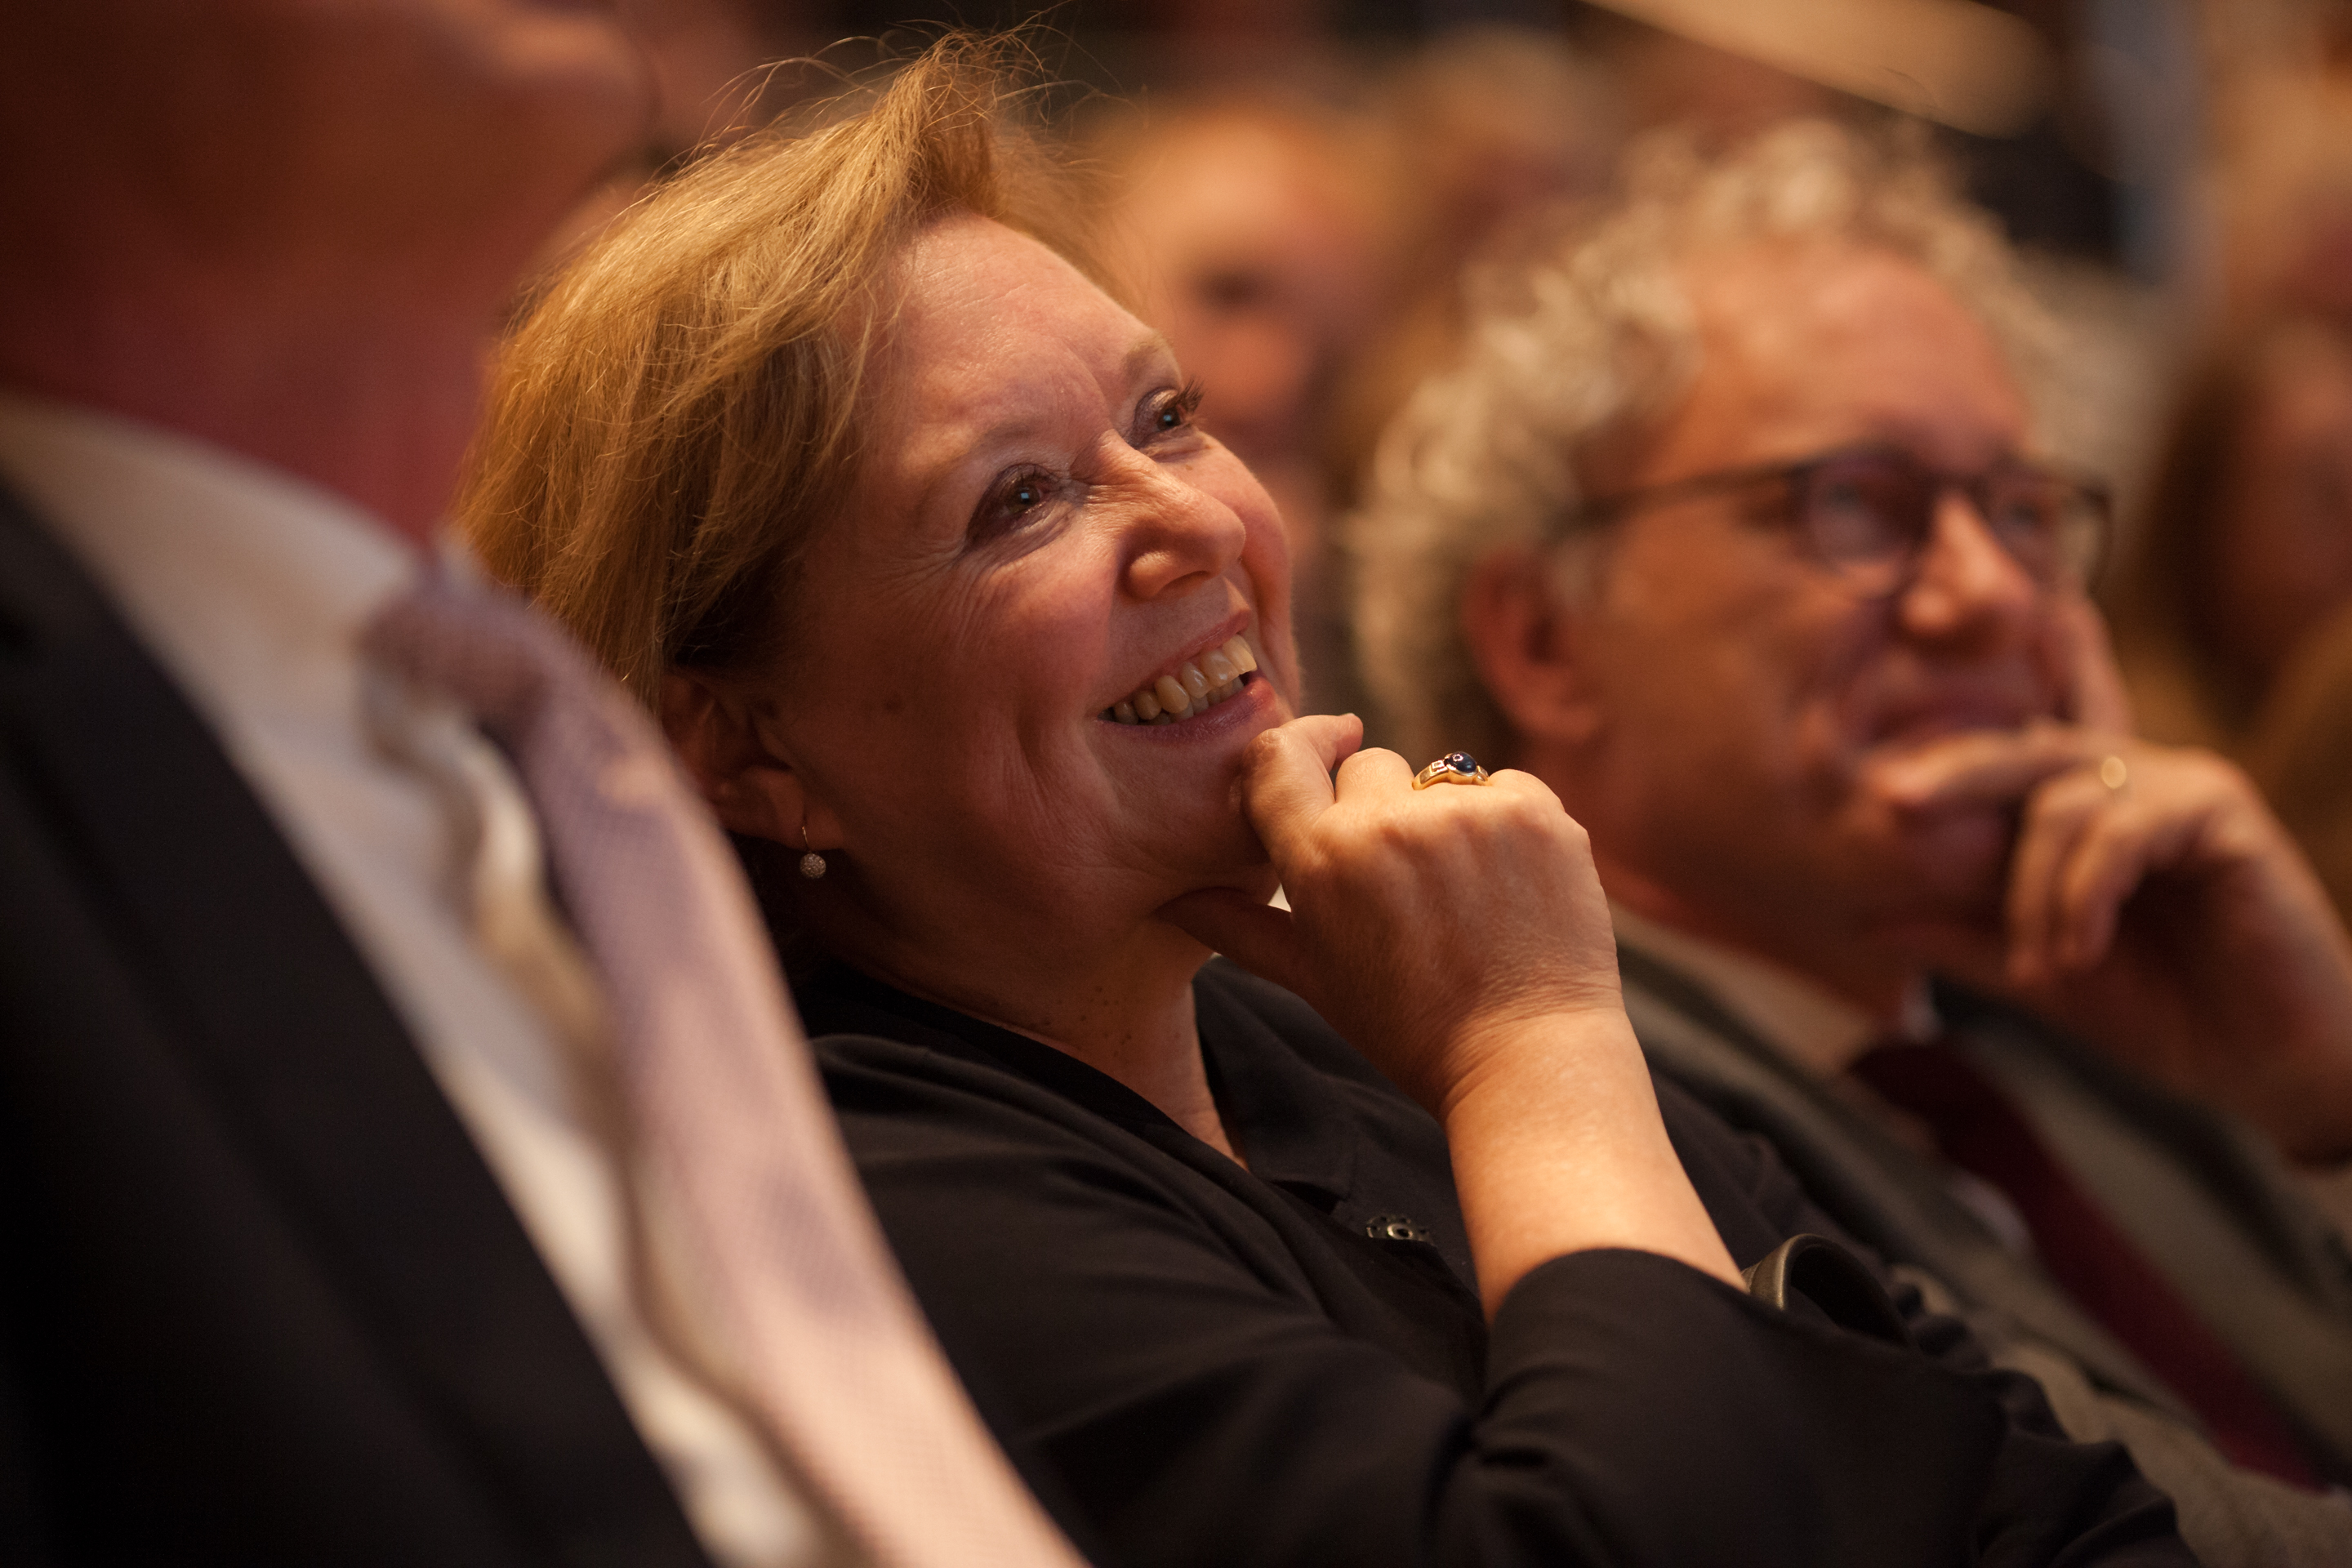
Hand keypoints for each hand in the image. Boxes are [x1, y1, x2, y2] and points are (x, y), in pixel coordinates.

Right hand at [1162, 716, 1737, 1305]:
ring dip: (1443, 816)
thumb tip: (1174, 899)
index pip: (1279, 756)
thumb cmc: (1412, 1032)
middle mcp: (1390, 825)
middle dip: (1377, 808)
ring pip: (1437, 773)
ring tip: (1462, 895)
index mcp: (1322, 862)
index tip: (1313, 769)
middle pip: (1367, 765)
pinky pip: (1504, 785)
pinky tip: (1508, 888)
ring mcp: (1469, 814)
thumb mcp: (1313, 980)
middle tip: (1403, 883)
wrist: (1529, 1065)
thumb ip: (1238, 927)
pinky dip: (1505, 825)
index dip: (1293, 758)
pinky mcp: (1537, 814)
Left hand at [1872, 724, 2351, 1162]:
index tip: (1868, 804)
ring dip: (2032, 890)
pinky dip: (2085, 890)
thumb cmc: (2168, 1016)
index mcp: (2088, 809)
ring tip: (2041, 968)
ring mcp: (2181, 788)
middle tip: (1890, 805)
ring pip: (2064, 798)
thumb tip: (1866, 922)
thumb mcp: (2044, 977)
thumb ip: (1966, 941)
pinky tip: (2080, 951)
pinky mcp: (2225, 813)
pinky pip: (2125, 826)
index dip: (1937, 776)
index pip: (2000, 771)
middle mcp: (2133, 781)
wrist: (2273, 1066)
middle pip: (2022, 750)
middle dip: (1952, 775)